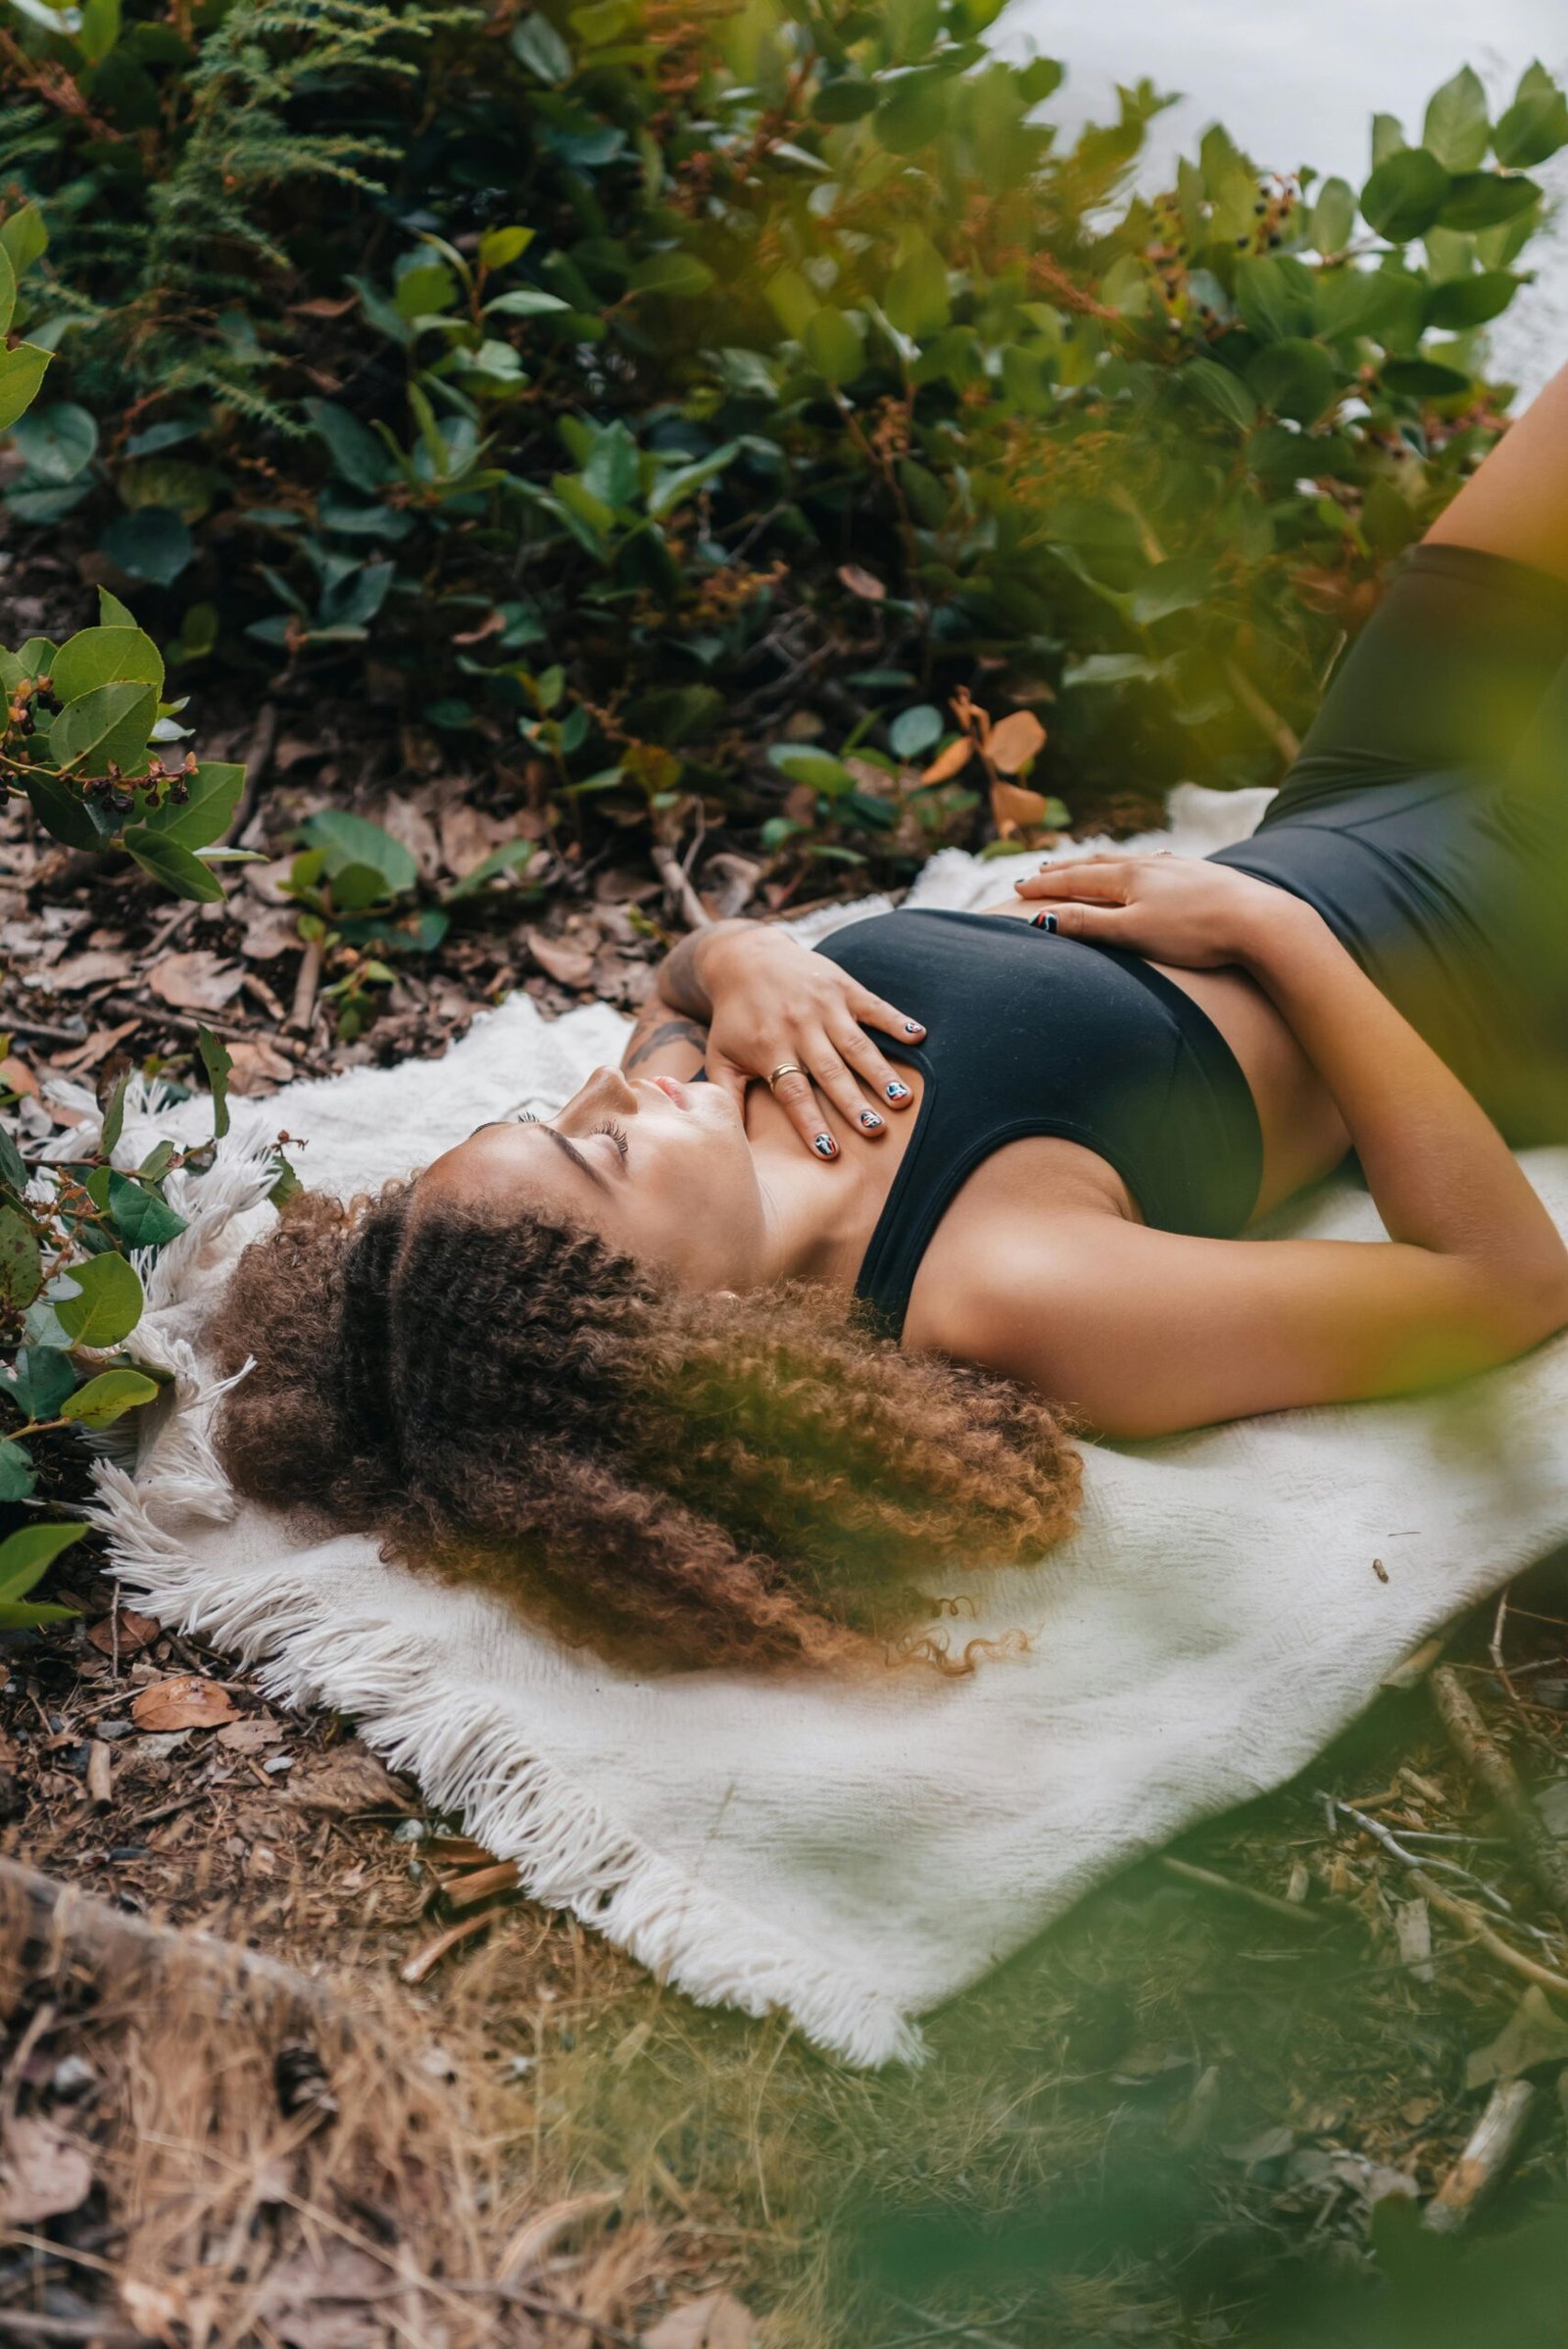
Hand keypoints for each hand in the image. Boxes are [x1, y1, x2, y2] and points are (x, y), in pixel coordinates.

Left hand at [695, 924, 924, 1156]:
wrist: (745, 958)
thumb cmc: (735, 1017)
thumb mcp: (721, 1056)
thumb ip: (726, 1096)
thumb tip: (728, 1140)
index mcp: (770, 1049)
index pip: (792, 1093)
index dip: (811, 1122)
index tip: (830, 1152)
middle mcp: (798, 1028)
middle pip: (829, 1072)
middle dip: (853, 1102)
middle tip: (875, 1130)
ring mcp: (823, 1006)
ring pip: (856, 1044)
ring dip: (880, 1072)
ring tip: (903, 1099)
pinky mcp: (842, 987)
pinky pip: (873, 1006)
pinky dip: (896, 1020)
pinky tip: (918, 1036)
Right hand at [1012, 851, 1288, 968]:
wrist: (1260, 922)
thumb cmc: (1196, 933)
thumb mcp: (1134, 933)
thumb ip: (1089, 925)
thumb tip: (1042, 919)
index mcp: (1129, 878)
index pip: (1075, 879)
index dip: (1044, 885)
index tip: (1016, 887)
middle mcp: (1150, 865)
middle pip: (1098, 864)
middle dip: (1066, 869)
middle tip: (1040, 870)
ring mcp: (1178, 867)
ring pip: (1129, 861)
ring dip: (1100, 864)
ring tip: (1086, 863)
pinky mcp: (1202, 875)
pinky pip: (1157, 864)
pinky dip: (1136, 865)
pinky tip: (1148, 865)